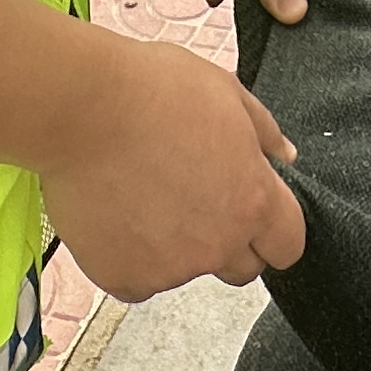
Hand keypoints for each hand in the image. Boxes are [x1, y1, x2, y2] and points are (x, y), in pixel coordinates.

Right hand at [36, 28, 304, 299]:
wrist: (82, 109)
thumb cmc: (151, 89)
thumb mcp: (224, 90)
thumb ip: (263, 131)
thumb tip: (285, 156)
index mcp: (253, 200)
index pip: (288, 245)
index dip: (273, 230)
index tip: (253, 215)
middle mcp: (219, 244)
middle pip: (242, 268)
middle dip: (226, 242)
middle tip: (190, 199)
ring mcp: (171, 268)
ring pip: (183, 270)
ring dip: (171, 244)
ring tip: (139, 190)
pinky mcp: (124, 278)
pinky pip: (136, 280)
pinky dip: (127, 257)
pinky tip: (113, 212)